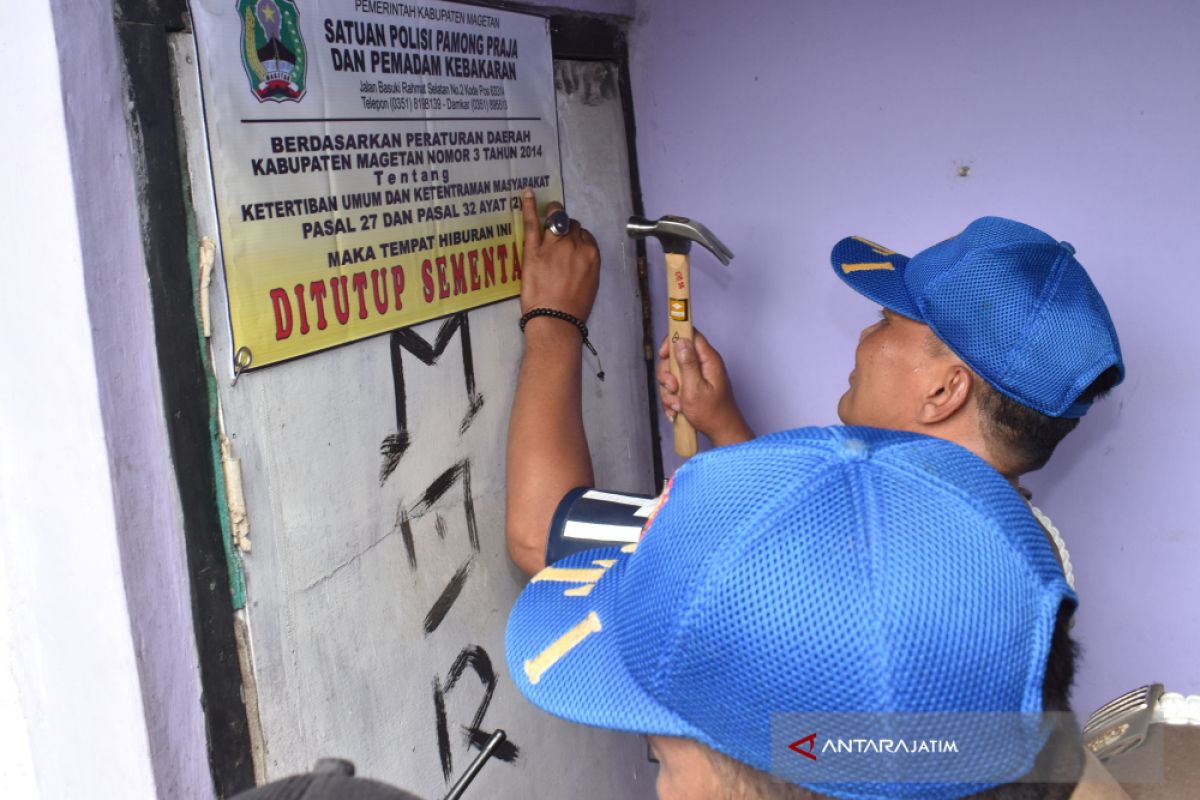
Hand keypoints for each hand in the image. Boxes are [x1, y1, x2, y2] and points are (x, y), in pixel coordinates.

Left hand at [519, 190, 599, 320]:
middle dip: (566, 228)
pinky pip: (532, 223)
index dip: (577, 238)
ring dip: (553, 215)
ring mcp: (554, 245)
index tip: (570, 244)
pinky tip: (527, 194)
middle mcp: (575, 246)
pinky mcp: (534, 250)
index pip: (585, 235)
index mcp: (591, 255)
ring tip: (548, 212)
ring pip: (556, 219)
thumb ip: (585, 265)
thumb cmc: (574, 309)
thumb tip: (577, 257)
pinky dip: (529, 207)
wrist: (555, 321)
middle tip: (558, 235)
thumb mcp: (590, 284)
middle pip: (571, 226)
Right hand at [657, 330, 753, 446]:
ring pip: (672, 374)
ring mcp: (697, 376)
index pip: (689, 334)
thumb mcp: (695, 388)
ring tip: (678, 404)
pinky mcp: (693, 387)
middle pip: (675, 356)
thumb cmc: (712, 414)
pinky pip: (675, 387)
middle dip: (668, 374)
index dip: (673, 340)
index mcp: (708, 360)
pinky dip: (672, 399)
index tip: (664, 354)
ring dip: (669, 391)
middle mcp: (703, 365)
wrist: (721, 433)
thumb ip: (687, 363)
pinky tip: (677, 409)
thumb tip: (680, 341)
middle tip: (674, 388)